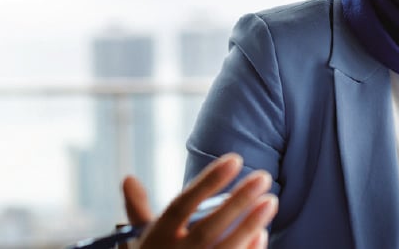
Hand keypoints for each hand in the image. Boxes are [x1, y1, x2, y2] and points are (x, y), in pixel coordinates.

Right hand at [122, 153, 277, 248]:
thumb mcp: (140, 241)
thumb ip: (138, 211)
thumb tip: (128, 178)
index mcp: (155, 239)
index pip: (182, 205)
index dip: (208, 181)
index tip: (235, 158)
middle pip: (208, 227)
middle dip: (236, 202)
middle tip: (264, 177)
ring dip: (248, 225)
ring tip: (270, 201)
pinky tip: (263, 234)